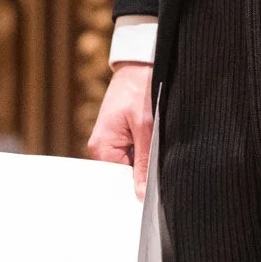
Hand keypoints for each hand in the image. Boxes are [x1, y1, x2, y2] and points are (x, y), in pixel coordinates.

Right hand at [87, 62, 154, 196]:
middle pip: (122, 175)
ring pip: (130, 164)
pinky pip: (132, 153)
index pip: (115, 183)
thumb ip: (144, 163)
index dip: (133, 190)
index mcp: (101, 148)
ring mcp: (110, 141)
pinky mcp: (120, 134)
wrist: (141, 63)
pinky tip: (154, 148)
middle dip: (140, 177)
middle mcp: (101, 147)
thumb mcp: (147, 127)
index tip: (150, 198)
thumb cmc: (141, 89)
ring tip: (157, 156)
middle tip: (159, 179)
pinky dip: (144, 153)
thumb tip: (141, 195)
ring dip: (144, 163)